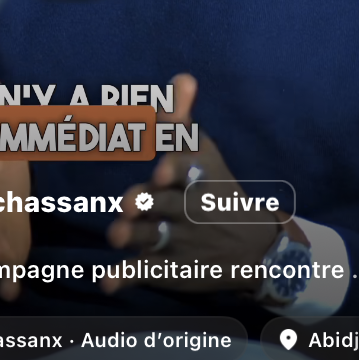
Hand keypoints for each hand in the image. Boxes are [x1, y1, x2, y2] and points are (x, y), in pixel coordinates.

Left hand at [103, 73, 279, 293]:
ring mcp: (177, 240)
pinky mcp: (166, 268)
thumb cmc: (215, 189)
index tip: (161, 170)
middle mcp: (188, 209)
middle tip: (128, 203)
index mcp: (196, 176)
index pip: (185, 169)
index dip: (173, 169)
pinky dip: (125, 277)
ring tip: (116, 235)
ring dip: (133, 235)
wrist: (251, 246)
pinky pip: (144, 273)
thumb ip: (182, 118)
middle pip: (164, 204)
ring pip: (151, 237)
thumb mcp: (204, 153)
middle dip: (146, 203)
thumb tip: (182, 77)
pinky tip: (107, 282)